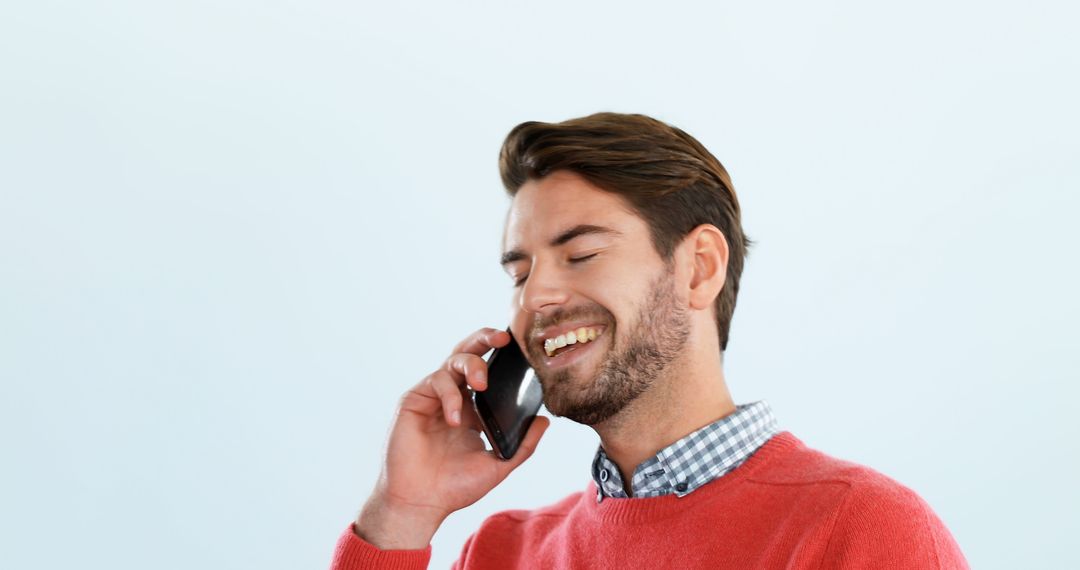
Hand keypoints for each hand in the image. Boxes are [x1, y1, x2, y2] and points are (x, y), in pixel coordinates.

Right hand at [355, 328, 549, 548]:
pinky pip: (436, 381)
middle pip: (469, 353)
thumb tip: (545, 420)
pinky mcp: (415, 399)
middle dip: (485, 338)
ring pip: (453, 360)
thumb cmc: (455, 487)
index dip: (503, 358)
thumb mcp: (498, 465)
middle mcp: (454, 396)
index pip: (489, 372)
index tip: (522, 350)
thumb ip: (523, 445)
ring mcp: (434, 396)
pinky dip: (450, 395)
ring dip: (472, 365)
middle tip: (503, 338)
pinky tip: (455, 419)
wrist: (422, 502)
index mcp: (474, 408)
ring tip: (482, 384)